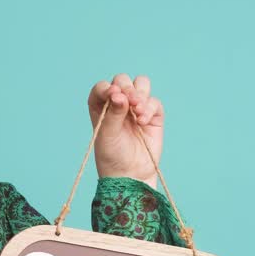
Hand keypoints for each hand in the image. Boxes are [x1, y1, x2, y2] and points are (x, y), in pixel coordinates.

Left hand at [88, 73, 163, 187]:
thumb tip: (121, 94)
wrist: (130, 174)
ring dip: (140, 94)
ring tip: (137, 110)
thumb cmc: (112, 155)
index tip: (113, 95)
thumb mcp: (107, 133)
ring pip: (141, 85)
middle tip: (129, 101)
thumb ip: (113, 112)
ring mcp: (136, 108)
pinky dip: (149, 109)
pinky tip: (143, 122)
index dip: (108, 87)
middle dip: (127, 88)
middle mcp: (118, 103)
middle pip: (123, 81)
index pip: (103, 87)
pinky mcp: (153, 116)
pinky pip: (154, 102)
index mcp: (101, 106)